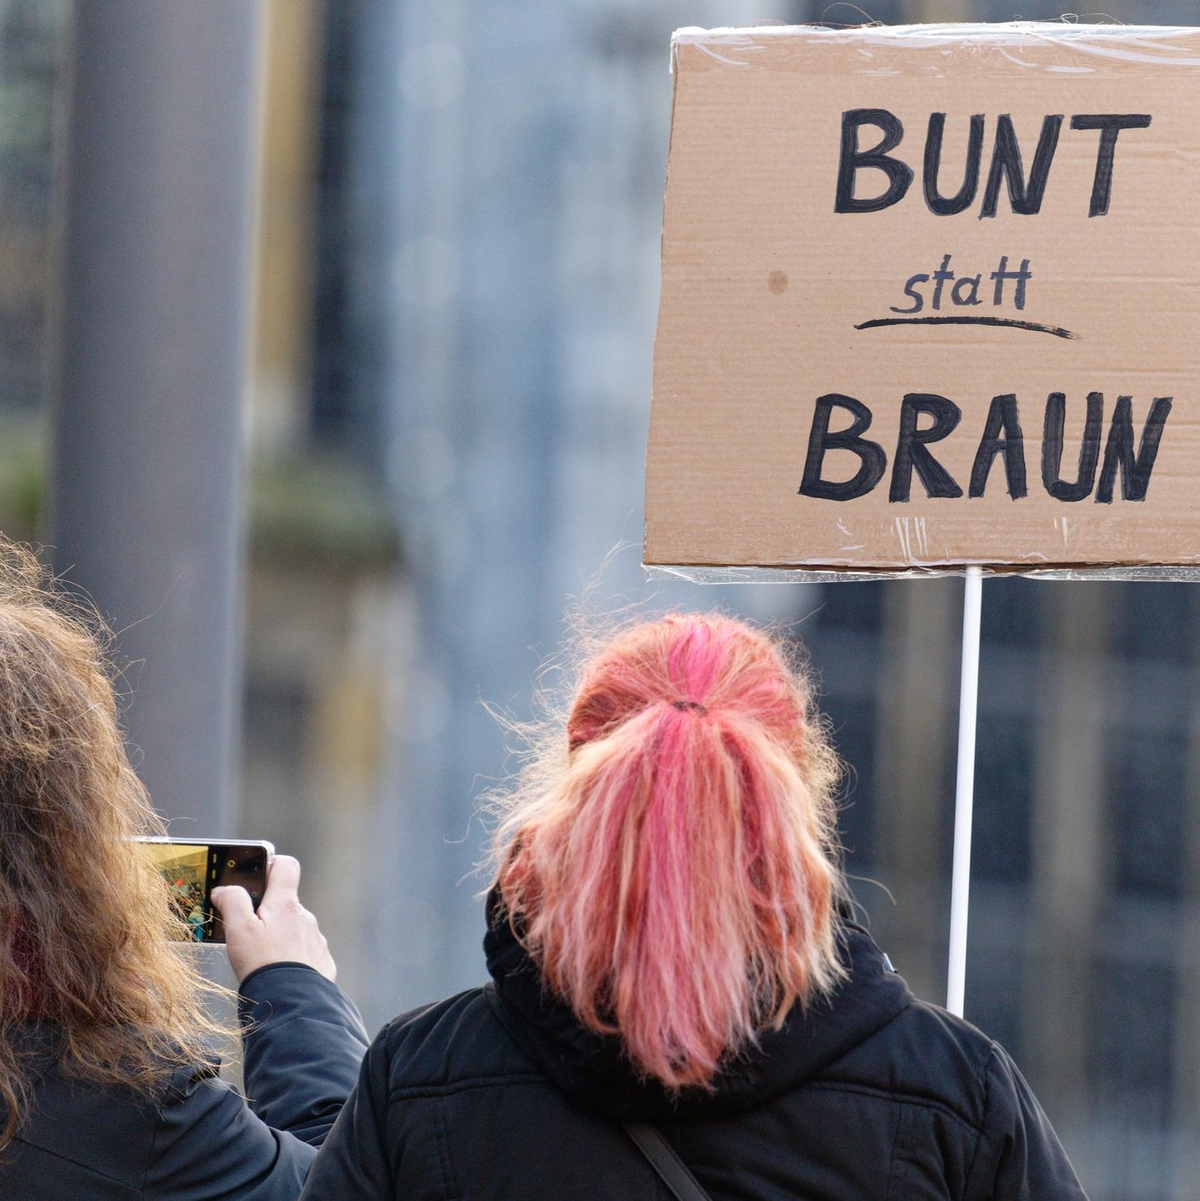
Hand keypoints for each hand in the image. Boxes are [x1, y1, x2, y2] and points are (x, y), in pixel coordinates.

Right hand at [211, 854, 336, 984]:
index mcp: (286, 904)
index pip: (285, 866)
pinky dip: (291, 958)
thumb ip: (231, 902)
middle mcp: (305, 918)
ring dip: (279, 937)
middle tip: (247, 931)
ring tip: (260, 959)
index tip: (255, 877)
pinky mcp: (321, 962)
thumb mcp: (238, 930)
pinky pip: (304, 952)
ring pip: (294, 929)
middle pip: (285, 903)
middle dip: (267, 913)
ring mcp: (316, 940)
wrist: (292, 1004)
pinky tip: (278, 972)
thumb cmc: (263, 966)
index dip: (270, 865)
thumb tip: (224, 889)